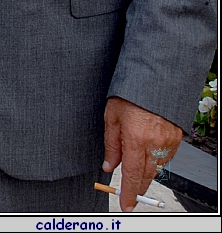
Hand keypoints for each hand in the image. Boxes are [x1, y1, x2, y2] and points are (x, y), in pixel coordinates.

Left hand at [103, 96, 181, 211]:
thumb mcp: (111, 118)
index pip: (133, 174)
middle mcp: (155, 142)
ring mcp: (168, 141)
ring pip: (157, 168)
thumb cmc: (129, 95)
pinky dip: (156, 162)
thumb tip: (109, 166)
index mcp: (136, 138)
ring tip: (136, 175)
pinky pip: (166, 158)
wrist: (153, 81)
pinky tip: (147, 157)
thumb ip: (111, 145)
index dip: (129, 192)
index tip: (126, 204)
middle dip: (138, 188)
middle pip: (147, 175)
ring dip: (146, 174)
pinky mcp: (176, 138)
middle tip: (130, 196)